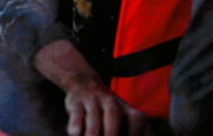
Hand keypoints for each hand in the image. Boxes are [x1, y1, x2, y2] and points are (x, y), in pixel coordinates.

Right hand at [33, 40, 147, 135]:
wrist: (84, 82)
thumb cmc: (110, 110)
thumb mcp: (126, 117)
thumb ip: (138, 131)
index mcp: (127, 109)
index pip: (136, 119)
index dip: (135, 132)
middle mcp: (111, 102)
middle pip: (113, 115)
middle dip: (112, 132)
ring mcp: (92, 100)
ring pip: (93, 115)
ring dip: (93, 131)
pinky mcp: (75, 101)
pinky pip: (76, 113)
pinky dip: (75, 124)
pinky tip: (74, 133)